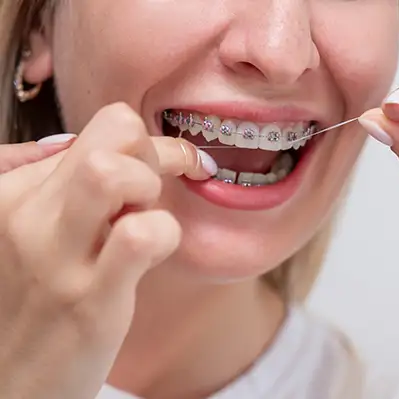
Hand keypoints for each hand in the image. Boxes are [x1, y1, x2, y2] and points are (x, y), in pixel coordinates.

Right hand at [0, 103, 214, 398]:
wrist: (11, 383)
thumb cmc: (33, 301)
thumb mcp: (31, 232)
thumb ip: (53, 185)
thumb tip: (79, 143)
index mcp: (12, 191)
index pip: (99, 127)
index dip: (141, 143)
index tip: (162, 165)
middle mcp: (26, 215)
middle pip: (114, 131)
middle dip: (154, 153)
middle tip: (152, 193)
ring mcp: (55, 257)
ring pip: (114, 173)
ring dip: (150, 189)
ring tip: (143, 219)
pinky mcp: (88, 299)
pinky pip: (141, 234)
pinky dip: (165, 234)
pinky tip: (153, 253)